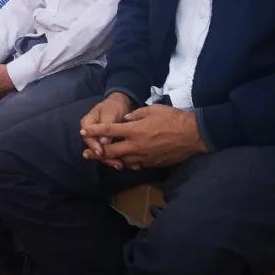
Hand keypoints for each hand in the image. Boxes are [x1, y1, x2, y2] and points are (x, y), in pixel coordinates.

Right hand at [79, 93, 135, 169]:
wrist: (121, 104)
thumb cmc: (113, 106)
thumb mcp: (109, 112)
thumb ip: (106, 125)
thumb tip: (103, 142)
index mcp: (88, 124)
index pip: (87, 137)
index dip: (93, 146)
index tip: (101, 152)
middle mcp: (92, 134)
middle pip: (95, 148)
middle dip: (105, 157)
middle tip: (116, 164)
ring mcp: (100, 141)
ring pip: (103, 153)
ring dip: (112, 160)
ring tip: (122, 166)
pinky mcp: (108, 145)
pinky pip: (111, 153)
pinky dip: (119, 158)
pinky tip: (129, 164)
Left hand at [84, 104, 205, 170]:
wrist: (192, 135)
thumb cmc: (172, 119)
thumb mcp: (152, 110)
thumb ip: (136, 114)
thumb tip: (126, 119)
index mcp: (134, 130)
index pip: (108, 131)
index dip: (94, 131)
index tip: (83, 131)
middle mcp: (135, 145)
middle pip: (110, 151)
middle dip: (96, 153)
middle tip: (85, 153)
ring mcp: (143, 157)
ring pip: (121, 161)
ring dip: (110, 160)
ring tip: (102, 159)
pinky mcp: (151, 164)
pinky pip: (135, 165)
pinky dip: (127, 163)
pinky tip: (124, 162)